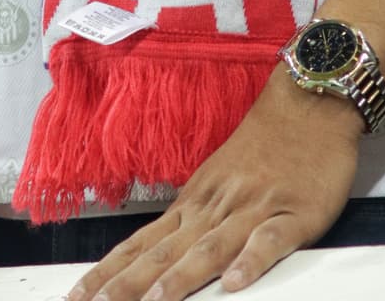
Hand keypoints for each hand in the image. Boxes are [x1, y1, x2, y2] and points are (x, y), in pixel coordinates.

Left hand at [67, 68, 362, 300]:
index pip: (142, 244)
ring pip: (208, 247)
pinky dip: (249, 261)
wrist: (307, 103)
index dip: (110, 272)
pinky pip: (269, 241)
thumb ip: (194, 220)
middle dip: (127, 284)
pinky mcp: (292, 213)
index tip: (77, 296)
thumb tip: (156, 257)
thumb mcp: (219, 180)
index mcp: (194, 202)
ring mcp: (252, 208)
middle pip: (164, 251)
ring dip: (179, 277)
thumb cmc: (265, 147)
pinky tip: (233, 283)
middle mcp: (214, 206)